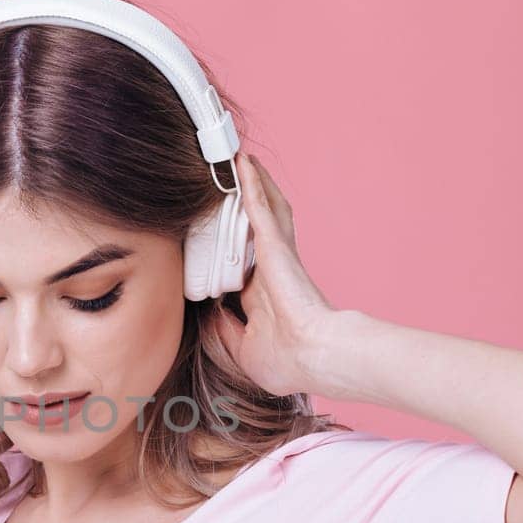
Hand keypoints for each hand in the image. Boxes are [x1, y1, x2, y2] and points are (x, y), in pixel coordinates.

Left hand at [207, 152, 339, 395]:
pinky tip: (242, 163)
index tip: (216, 234)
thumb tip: (207, 312)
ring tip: (240, 160)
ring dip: (253, 184)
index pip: (245, 262)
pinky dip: (251, 184)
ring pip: (263, 208)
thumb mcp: (242, 349)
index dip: (233, 246)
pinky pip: (259, 207)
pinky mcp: (275, 246)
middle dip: (247, 203)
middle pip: (257, 227)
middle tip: (232, 178)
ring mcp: (276, 255)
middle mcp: (272, 269)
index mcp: (264, 296)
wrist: (314, 357)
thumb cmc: (288, 362)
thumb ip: (223, 329)